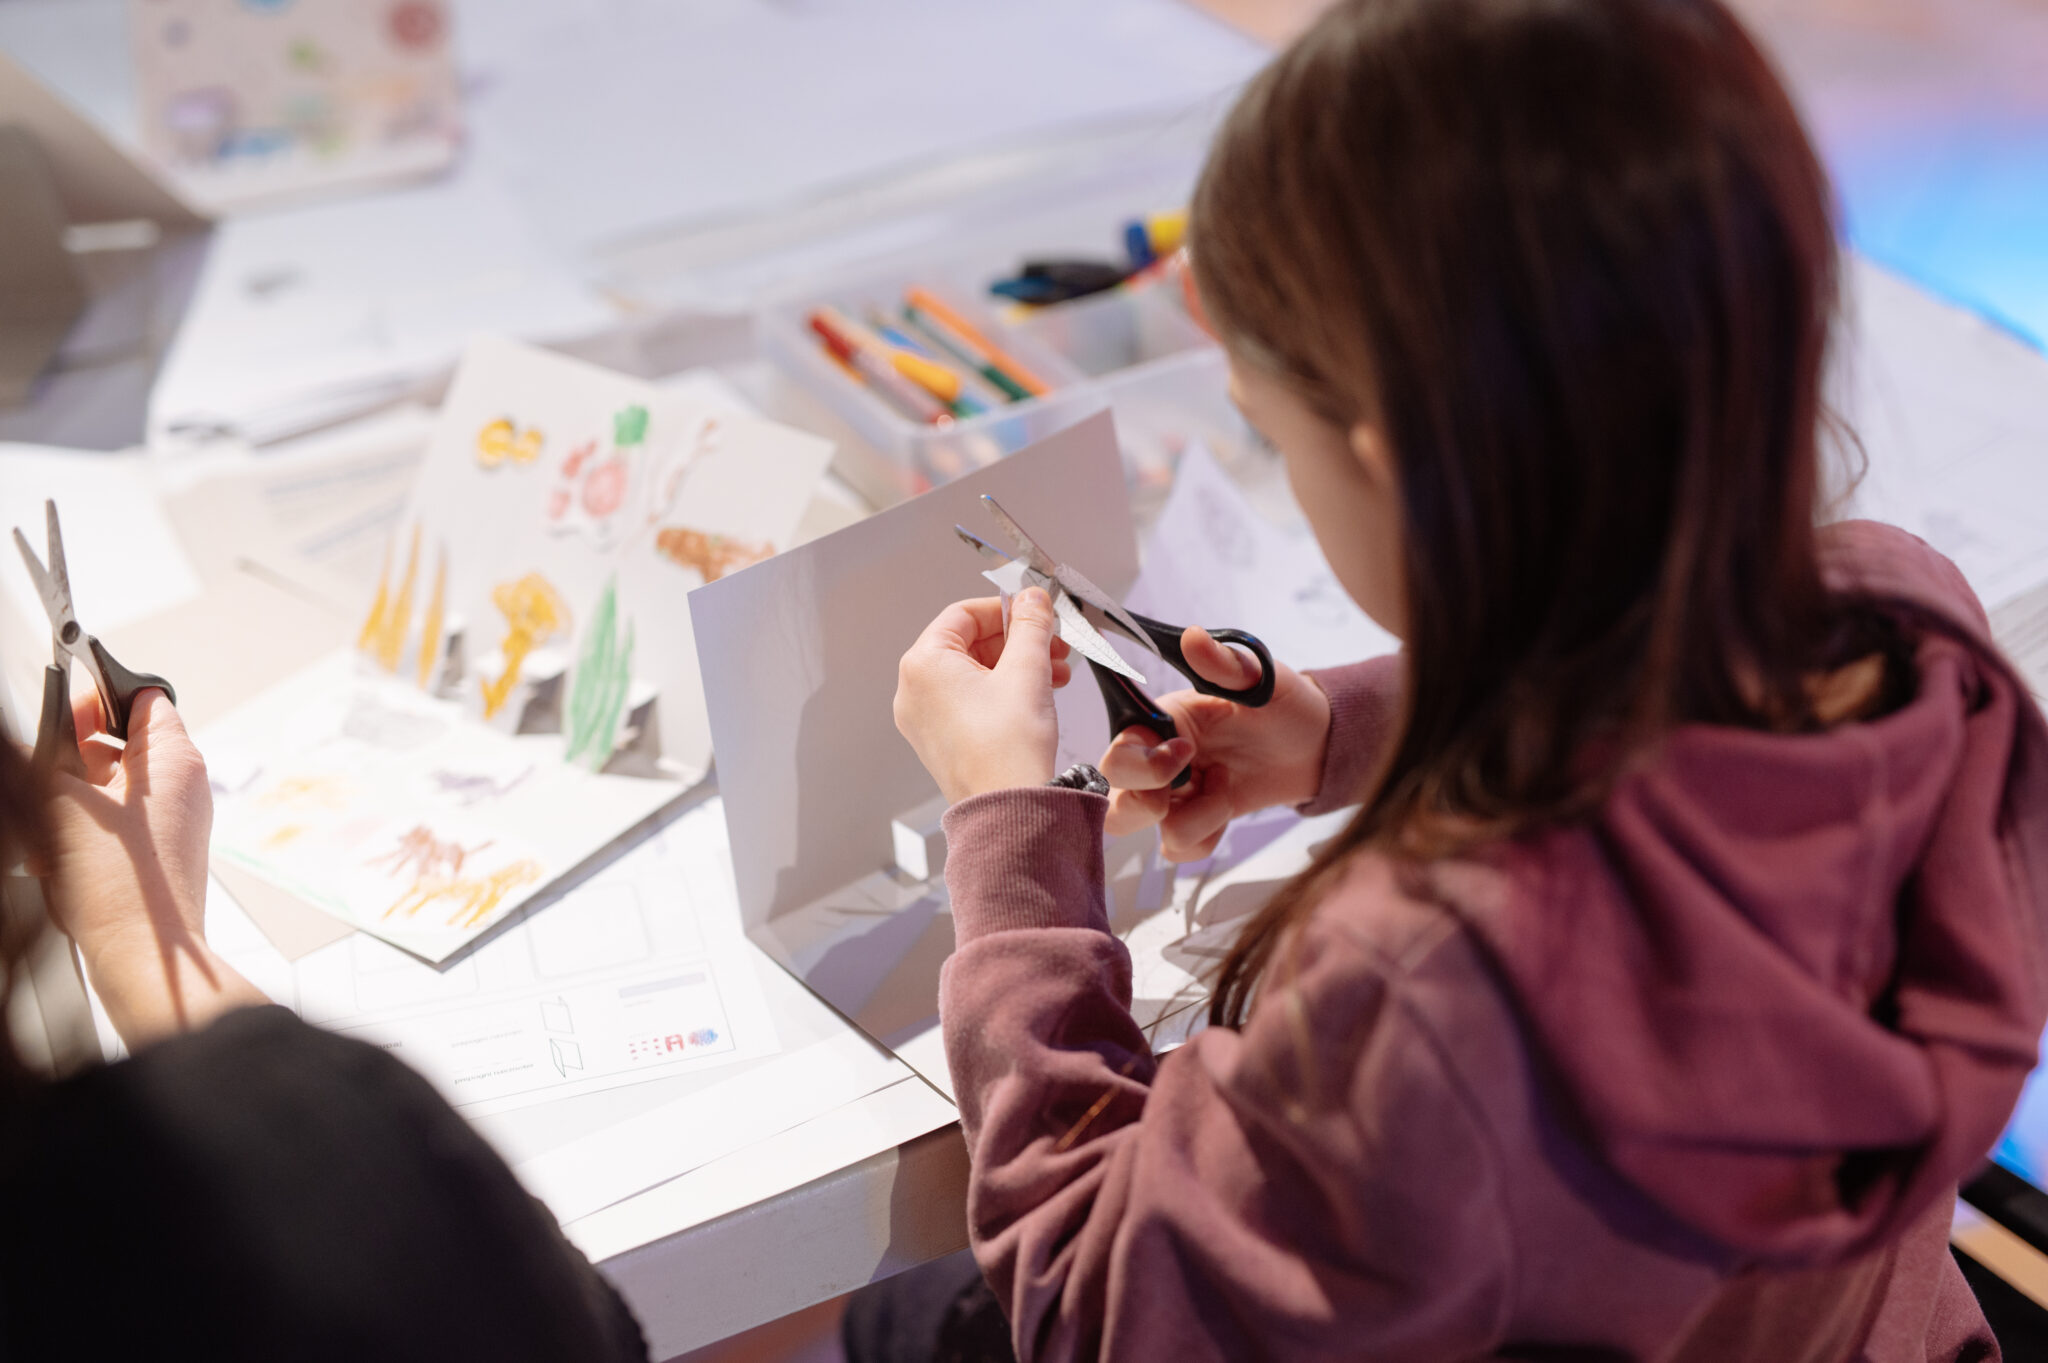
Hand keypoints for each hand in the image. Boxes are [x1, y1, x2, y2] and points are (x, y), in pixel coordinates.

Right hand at [40, 688, 264, 1045]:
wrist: (145, 955)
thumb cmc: (119, 884)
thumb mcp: (64, 800)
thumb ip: (51, 753)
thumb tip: (45, 735)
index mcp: (175, 759)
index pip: (141, 697)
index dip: (96, 699)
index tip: (61, 716)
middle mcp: (184, 785)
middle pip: (121, 742)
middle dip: (72, 757)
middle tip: (47, 777)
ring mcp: (174, 821)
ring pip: (110, 787)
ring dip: (70, 798)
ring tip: (48, 825)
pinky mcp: (160, 853)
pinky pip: (114, 824)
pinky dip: (82, 830)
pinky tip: (56, 855)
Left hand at [895, 590, 1072, 803]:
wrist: (1009, 811)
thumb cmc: (1008, 748)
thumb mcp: (1027, 670)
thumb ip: (1031, 626)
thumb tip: (1033, 599)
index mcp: (923, 665)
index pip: (963, 614)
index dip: (1005, 608)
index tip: (1036, 611)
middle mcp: (914, 690)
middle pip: (968, 643)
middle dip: (1016, 641)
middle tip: (1053, 644)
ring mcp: (924, 719)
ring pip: (973, 673)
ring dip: (1015, 666)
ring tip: (1055, 672)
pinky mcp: (940, 741)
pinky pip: (970, 701)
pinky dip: (1003, 691)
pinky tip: (1038, 695)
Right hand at [1100, 628, 1331, 861]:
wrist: (1318, 746)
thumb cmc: (1285, 705)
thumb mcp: (1263, 680)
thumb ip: (1227, 665)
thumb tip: (1193, 638)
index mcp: (1164, 720)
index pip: (1120, 749)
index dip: (1140, 763)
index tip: (1186, 751)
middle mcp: (1158, 758)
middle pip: (1112, 796)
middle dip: (1143, 803)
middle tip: (1190, 784)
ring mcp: (1175, 794)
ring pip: (1138, 828)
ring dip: (1189, 821)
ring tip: (1224, 791)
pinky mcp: (1195, 821)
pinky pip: (1175, 847)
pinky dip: (1202, 839)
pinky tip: (1227, 810)